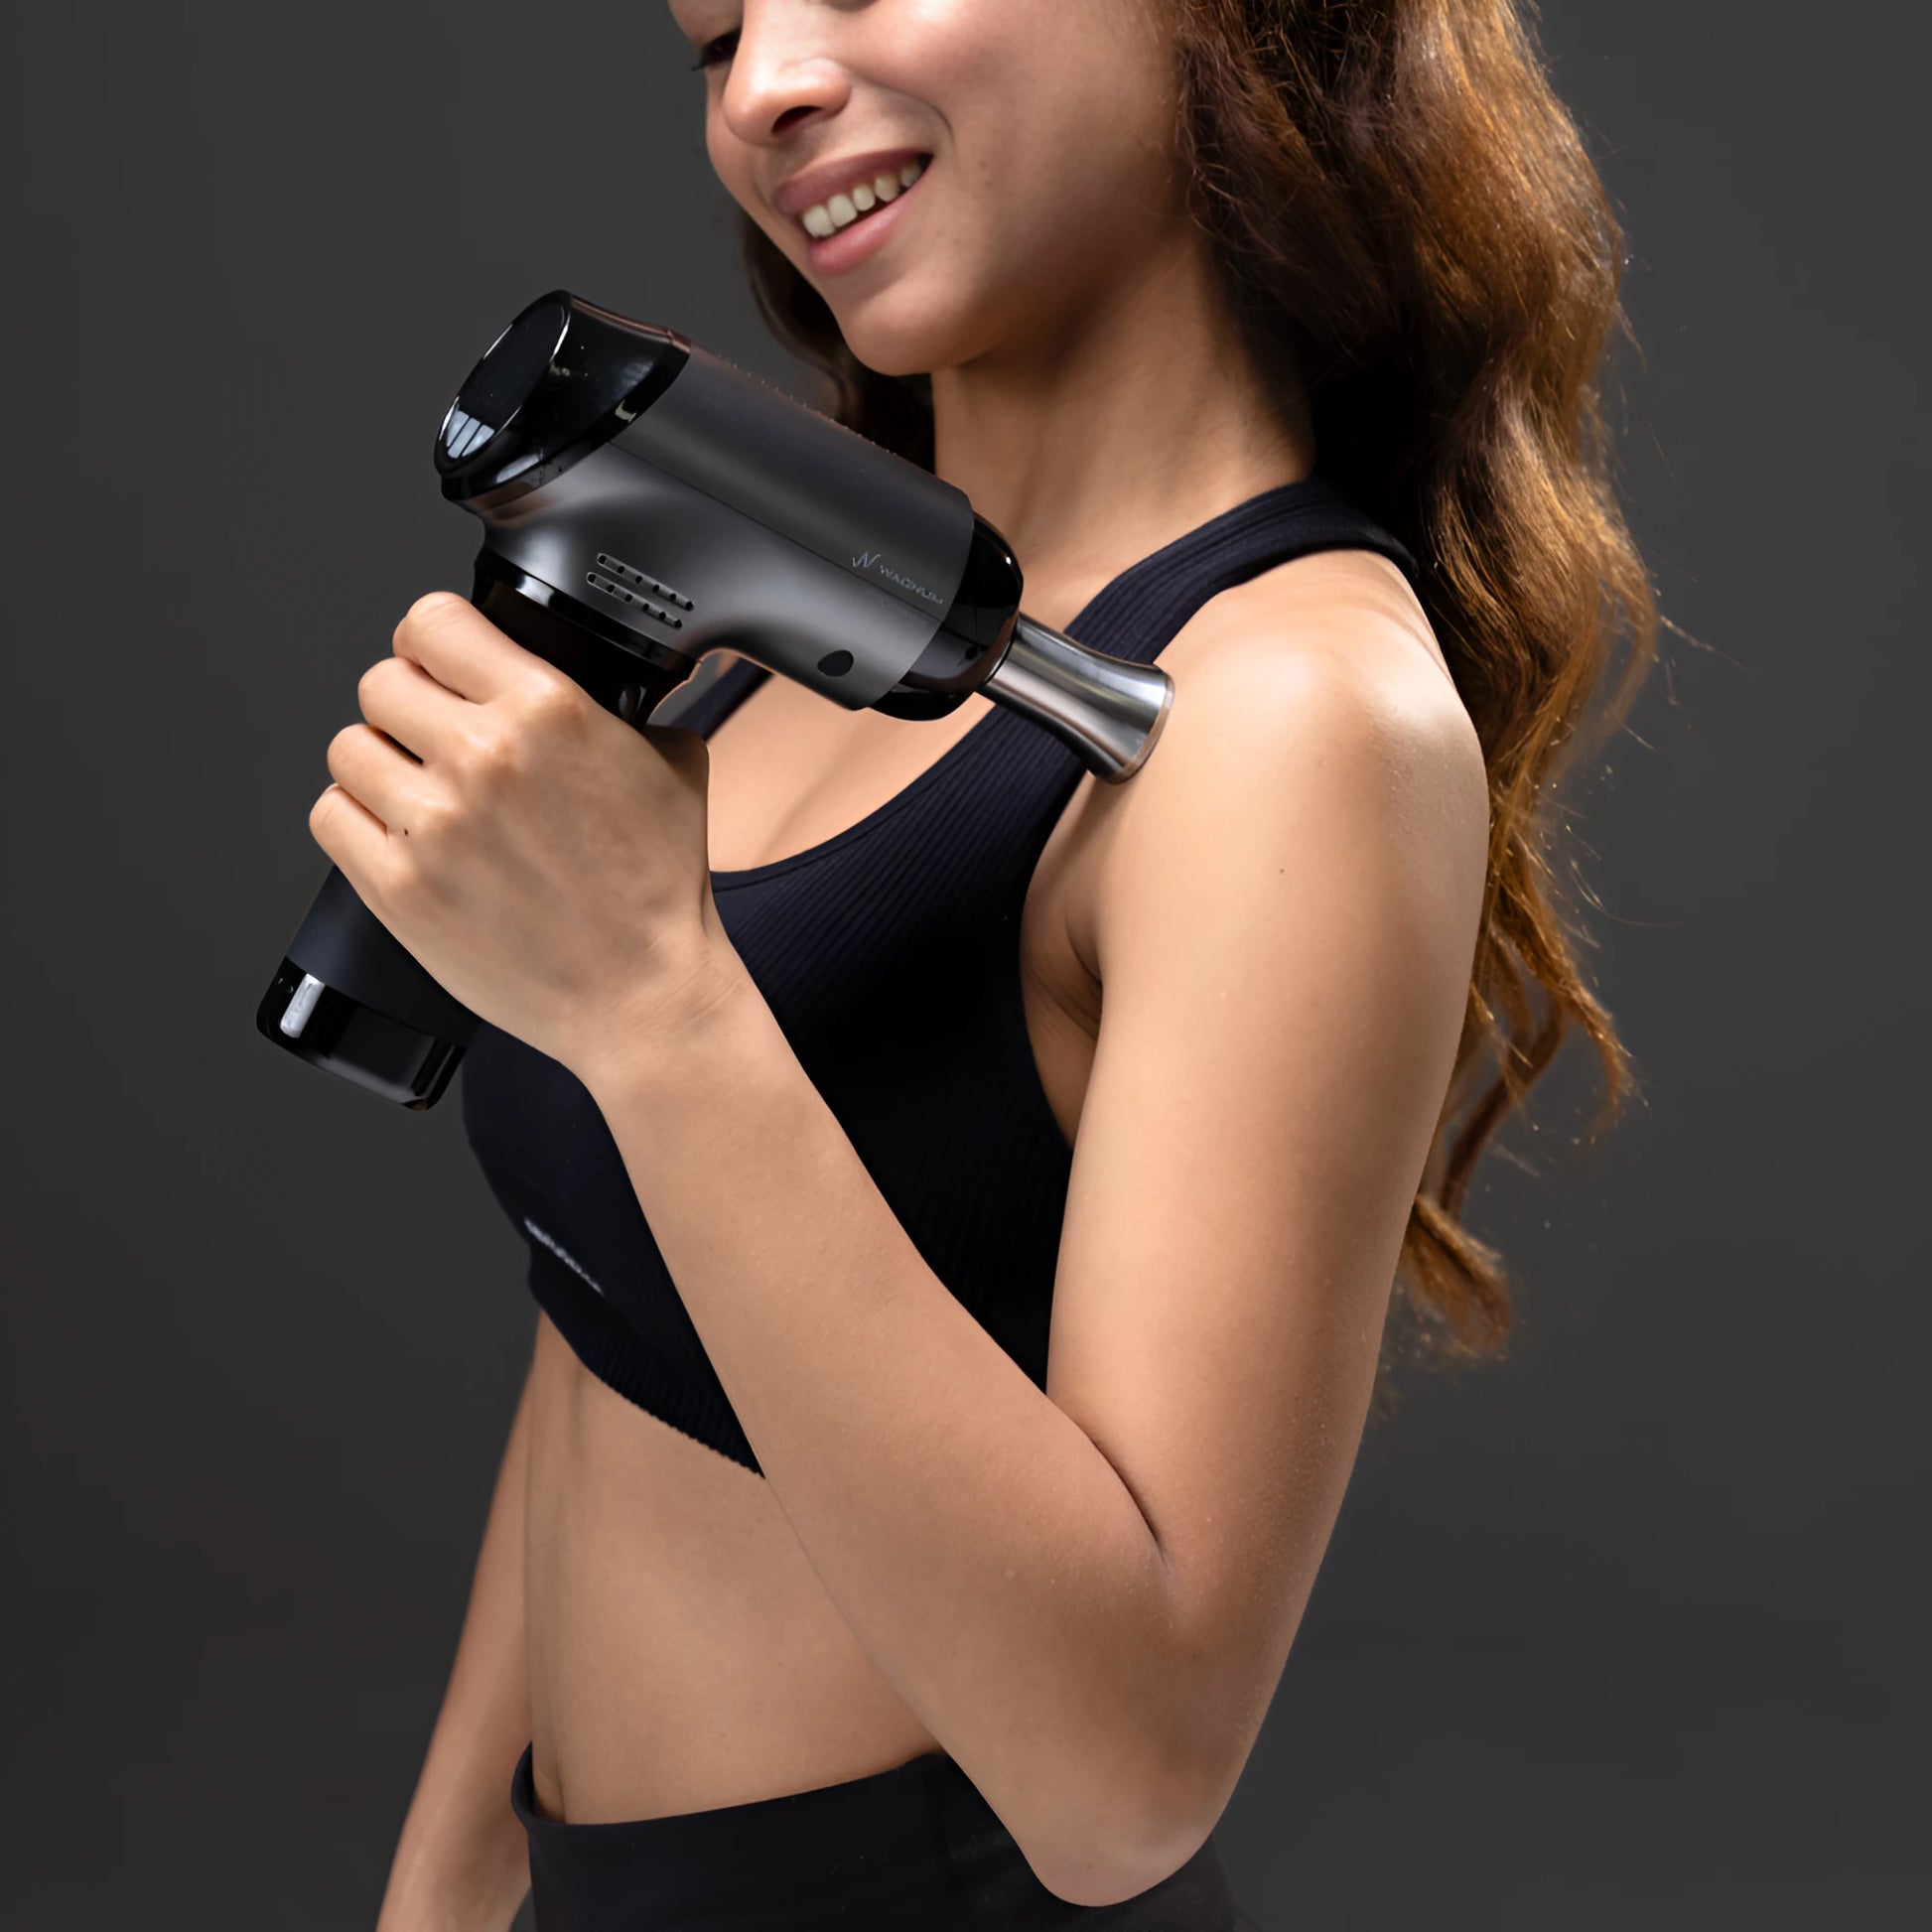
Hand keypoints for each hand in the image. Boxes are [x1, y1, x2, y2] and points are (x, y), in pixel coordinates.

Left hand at [310, 591, 742, 1076]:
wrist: (643, 992)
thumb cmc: (658, 888)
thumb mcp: (672, 763)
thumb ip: (620, 705)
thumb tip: (595, 674)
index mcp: (548, 708)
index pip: (431, 622)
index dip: (433, 643)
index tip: (440, 665)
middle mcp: (483, 755)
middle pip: (381, 682)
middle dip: (409, 709)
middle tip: (438, 743)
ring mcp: (435, 824)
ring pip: (349, 747)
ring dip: (381, 767)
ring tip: (421, 796)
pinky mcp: (398, 887)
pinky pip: (331, 816)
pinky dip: (359, 821)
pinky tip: (402, 837)